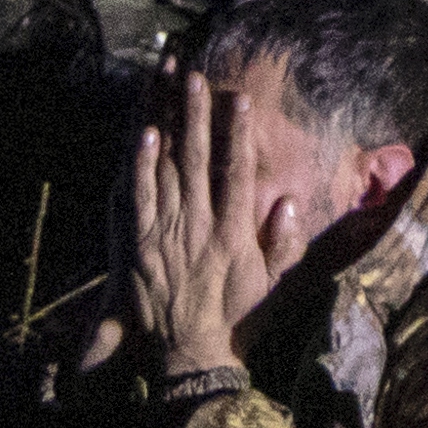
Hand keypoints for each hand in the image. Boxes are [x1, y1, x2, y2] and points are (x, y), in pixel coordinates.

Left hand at [125, 72, 313, 383]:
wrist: (191, 351)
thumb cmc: (236, 314)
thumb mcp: (272, 283)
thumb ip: (284, 242)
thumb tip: (288, 201)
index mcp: (234, 233)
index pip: (236, 171)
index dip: (237, 132)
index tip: (239, 98)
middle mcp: (201, 226)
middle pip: (198, 159)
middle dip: (197, 114)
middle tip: (196, 76)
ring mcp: (167, 233)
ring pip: (167, 167)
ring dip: (168, 124)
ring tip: (167, 90)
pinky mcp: (139, 243)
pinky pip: (139, 195)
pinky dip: (140, 163)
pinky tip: (144, 132)